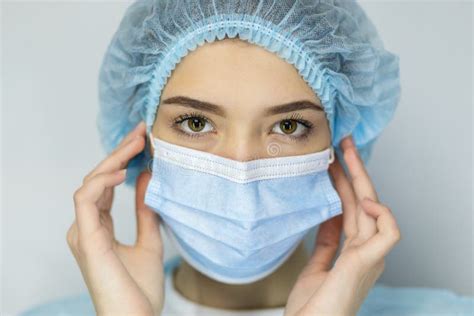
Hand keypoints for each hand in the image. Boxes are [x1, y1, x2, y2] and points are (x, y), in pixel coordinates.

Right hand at [67, 121, 163, 315]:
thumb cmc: (140, 291)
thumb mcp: (150, 241)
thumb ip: (146, 212)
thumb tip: (148, 179)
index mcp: (99, 228)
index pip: (106, 185)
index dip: (123, 161)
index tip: (144, 141)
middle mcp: (87, 227)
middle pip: (98, 179)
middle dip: (119, 153)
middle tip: (141, 132)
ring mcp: (83, 233)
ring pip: (90, 183)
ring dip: (112, 160)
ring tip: (136, 143)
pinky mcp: (86, 239)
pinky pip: (85, 200)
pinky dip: (101, 182)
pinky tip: (122, 171)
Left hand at [285, 135, 401, 315]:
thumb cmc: (314, 304)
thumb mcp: (319, 264)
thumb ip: (328, 241)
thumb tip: (330, 215)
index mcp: (355, 249)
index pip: (351, 207)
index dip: (343, 182)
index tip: (332, 161)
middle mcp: (366, 249)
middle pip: (363, 201)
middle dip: (354, 170)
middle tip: (343, 143)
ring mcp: (370, 255)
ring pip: (374, 208)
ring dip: (361, 179)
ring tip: (346, 154)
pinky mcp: (370, 261)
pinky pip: (389, 231)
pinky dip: (382, 212)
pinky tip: (364, 199)